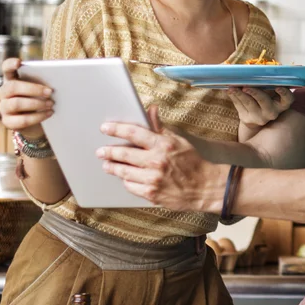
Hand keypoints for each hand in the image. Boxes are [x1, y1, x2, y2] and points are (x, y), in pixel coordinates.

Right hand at [0, 58, 53, 138]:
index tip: (20, 62)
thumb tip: (59, 78)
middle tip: (50, 92)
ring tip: (51, 104)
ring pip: (16, 104)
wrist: (39, 124)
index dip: (10, 64)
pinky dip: (37, 117)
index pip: (6, 69)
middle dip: (33, 89)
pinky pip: (22, 120)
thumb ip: (45, 83)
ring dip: (36, 103)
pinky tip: (49, 113)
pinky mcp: (8, 122)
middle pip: (13, 87)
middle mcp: (4, 92)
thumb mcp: (42, 91)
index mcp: (11, 80)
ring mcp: (4, 107)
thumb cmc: (41, 101)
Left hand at [96, 106, 224, 211]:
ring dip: (113, 167)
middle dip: (109, 152)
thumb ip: (160, 127)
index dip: (116, 129)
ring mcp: (153, 179)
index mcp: (163, 145)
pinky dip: (126, 181)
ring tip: (107, 165)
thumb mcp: (178, 141)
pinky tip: (125, 178)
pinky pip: (131, 186)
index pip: (134, 133)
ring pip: (124, 172)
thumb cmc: (192, 163)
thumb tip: (151, 110)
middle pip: (124, 154)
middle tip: (101, 151)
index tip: (105, 128)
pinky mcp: (152, 194)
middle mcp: (157, 162)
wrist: (204, 188)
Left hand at [228, 86, 293, 133]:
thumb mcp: (271, 90)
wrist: (256, 116)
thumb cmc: (266, 97)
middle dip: (254, 93)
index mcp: (282, 103)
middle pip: (264, 101)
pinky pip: (239, 107)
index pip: (288, 99)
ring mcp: (260, 118)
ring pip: (249, 104)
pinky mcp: (248, 119)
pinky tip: (228, 90)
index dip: (284, 93)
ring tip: (232, 87)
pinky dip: (233, 97)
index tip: (278, 87)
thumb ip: (269, 80)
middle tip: (245, 87)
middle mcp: (273, 112)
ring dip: (239, 94)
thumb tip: (259, 65)